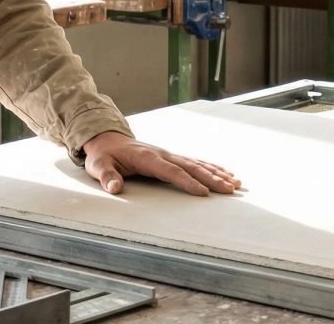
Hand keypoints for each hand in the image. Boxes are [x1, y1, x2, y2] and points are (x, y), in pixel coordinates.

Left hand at [82, 131, 239, 196]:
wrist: (106, 139)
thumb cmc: (103, 155)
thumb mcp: (98, 166)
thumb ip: (106, 177)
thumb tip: (114, 188)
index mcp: (146, 157)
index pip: (170, 171)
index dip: (187, 182)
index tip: (204, 193)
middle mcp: (162, 154)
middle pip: (191, 167)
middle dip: (211, 178)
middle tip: (230, 190)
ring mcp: (168, 154)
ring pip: (197, 164)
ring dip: (217, 173)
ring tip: (235, 184)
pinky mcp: (171, 157)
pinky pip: (195, 162)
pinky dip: (212, 167)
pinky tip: (226, 174)